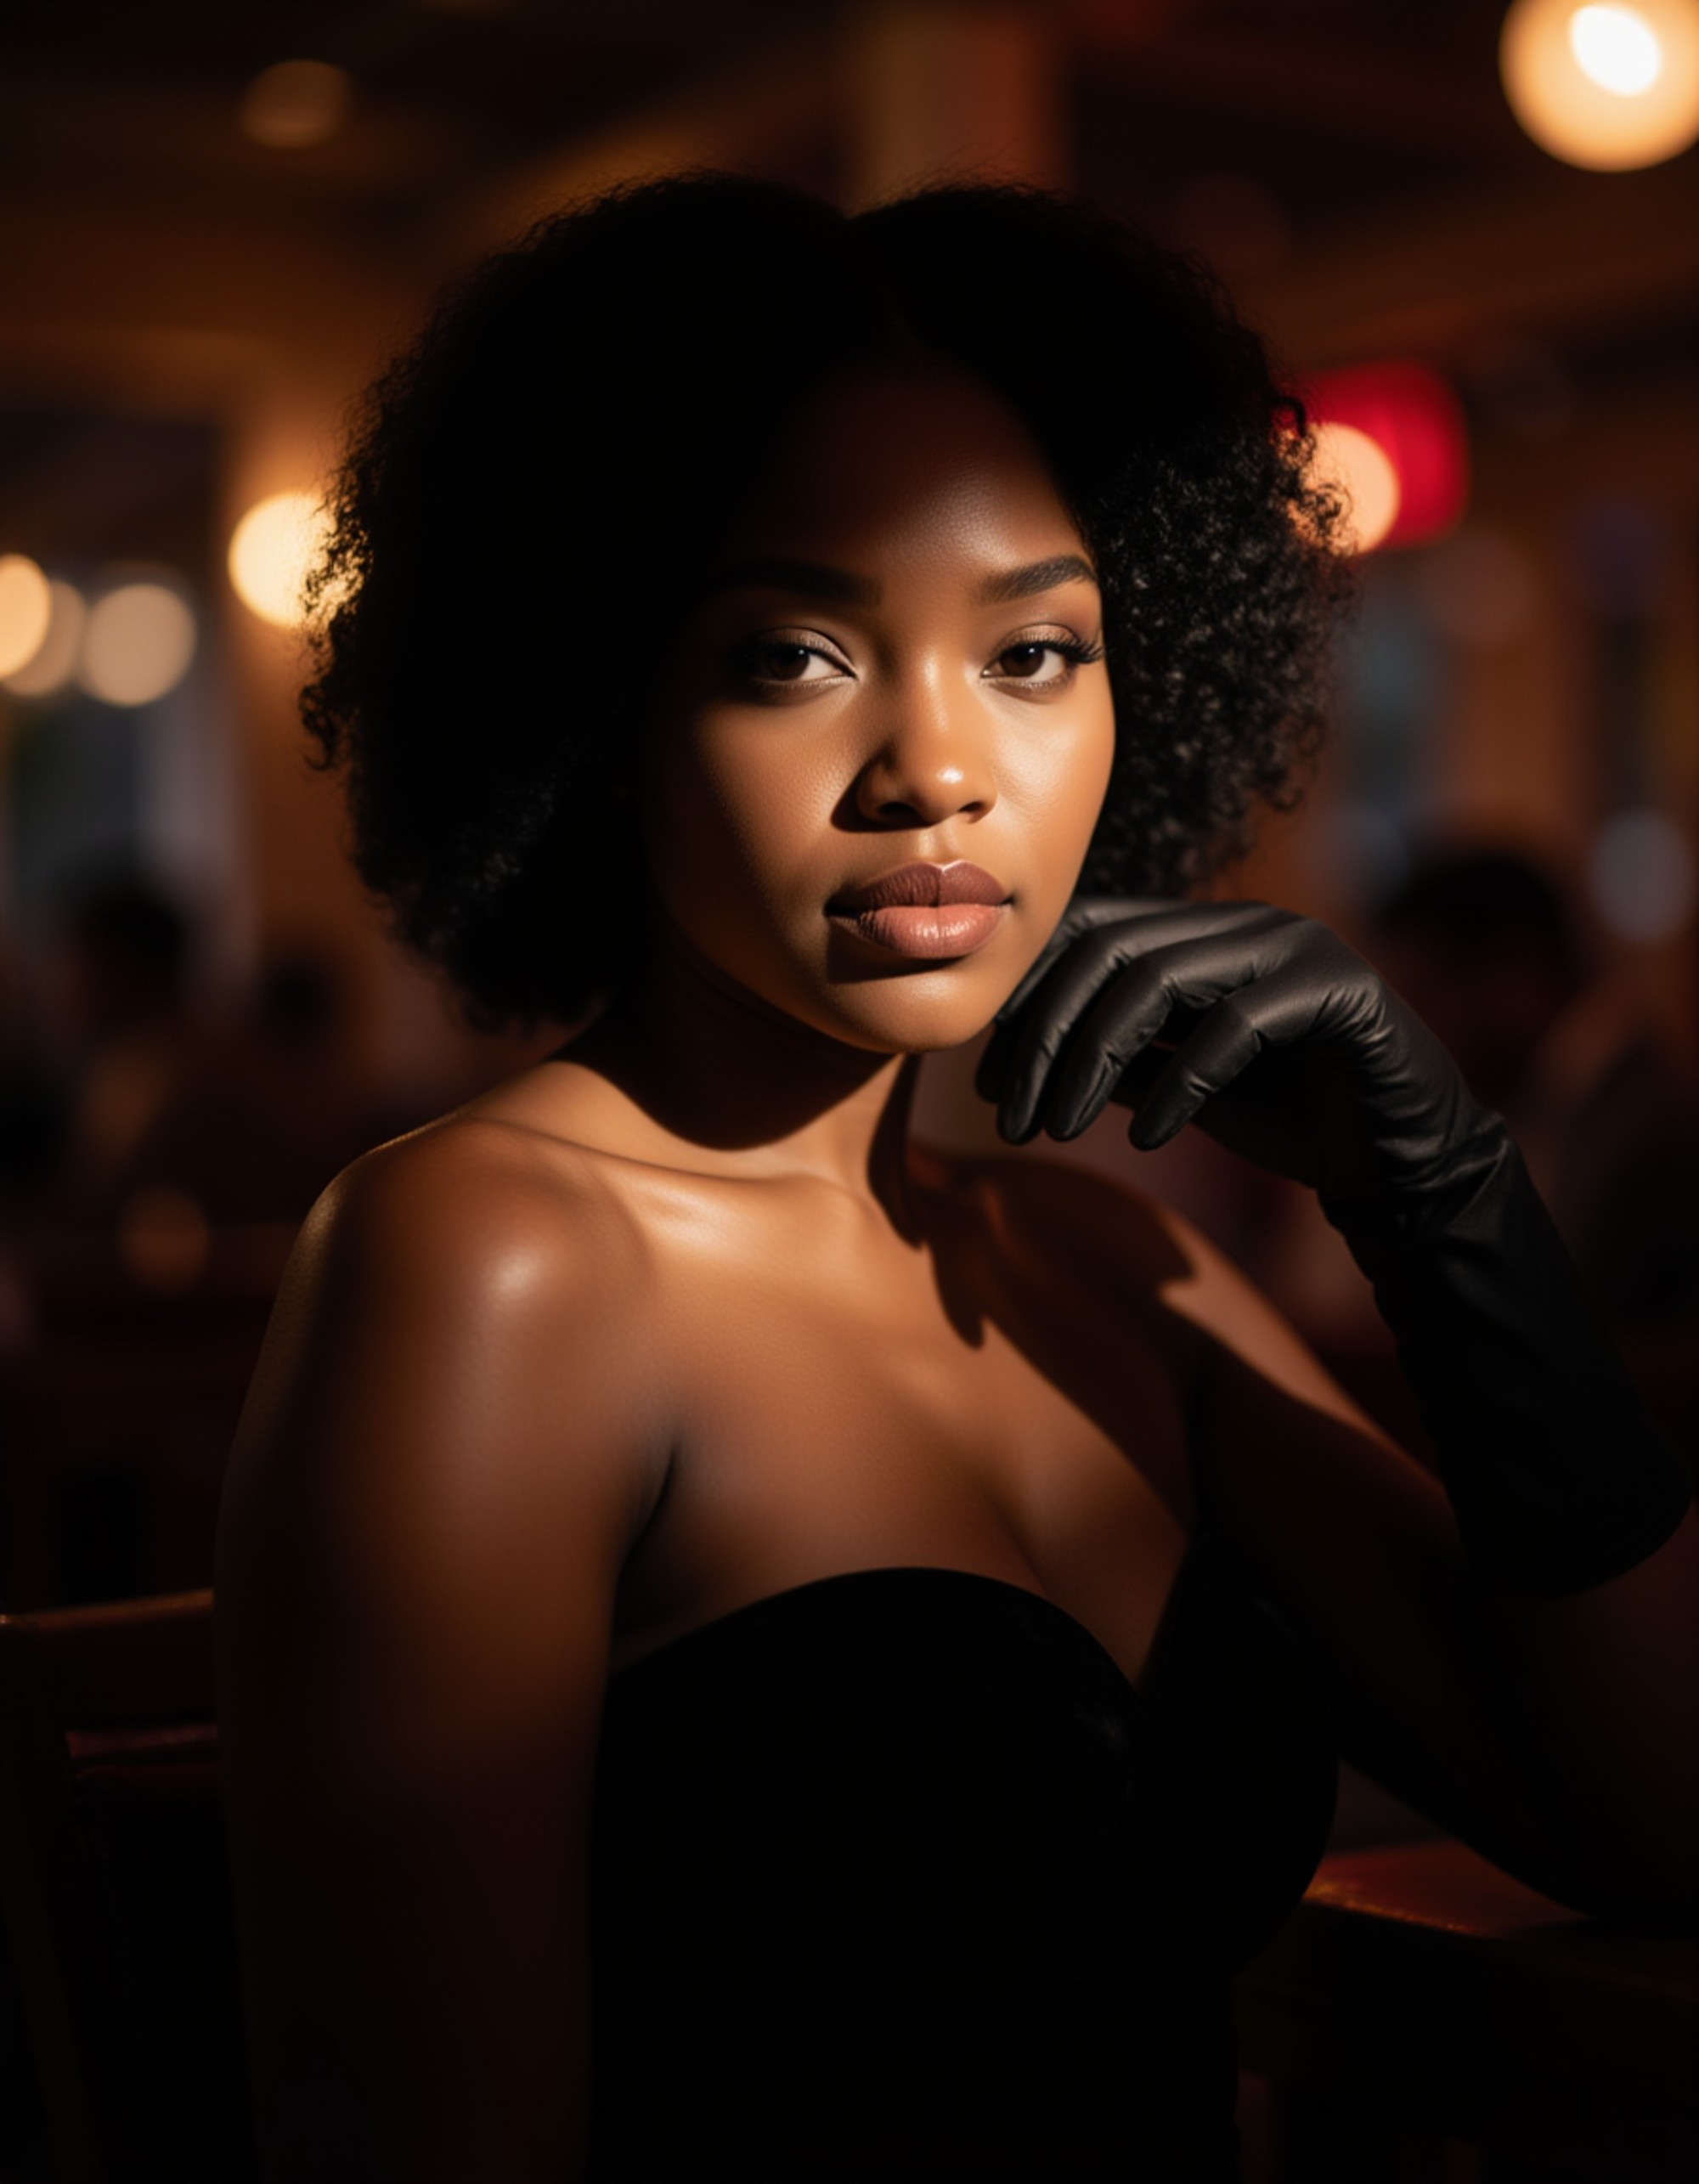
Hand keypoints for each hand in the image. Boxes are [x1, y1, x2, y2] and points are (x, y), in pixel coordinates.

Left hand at [976, 897, 1500, 1209]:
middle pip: (1108, 951)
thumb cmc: (1284, 1116)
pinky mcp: (1339, 992)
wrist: (1395, 1159)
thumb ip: (1111, 1060)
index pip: (1086, 933)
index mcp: (1200, 932)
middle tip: (1009, 1118)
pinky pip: (1235, 1026)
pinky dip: (1182, 1084)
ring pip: (1159, 979)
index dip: (1026, 998)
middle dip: (1046, 1037)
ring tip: (1059, 1130)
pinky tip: (1148, 1139)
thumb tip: (1011, 1064)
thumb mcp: (1173, 1087)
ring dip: (1093, 1060)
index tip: (984, 1079)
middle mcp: (1243, 923)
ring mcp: (1295, 947)